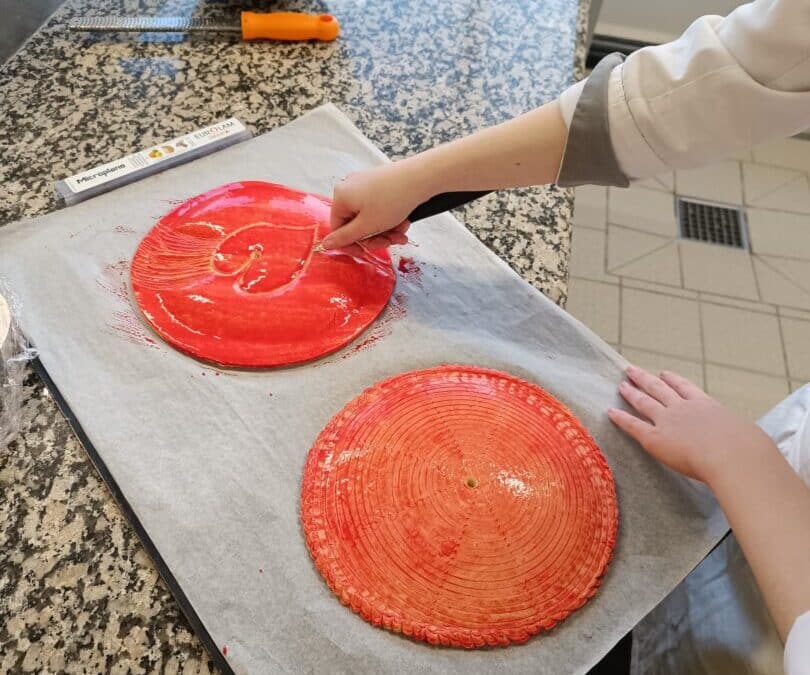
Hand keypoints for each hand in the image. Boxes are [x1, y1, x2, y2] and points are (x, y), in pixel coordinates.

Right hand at [321, 162, 428, 249]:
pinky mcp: (381, 183)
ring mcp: (366, 184)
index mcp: (341, 196)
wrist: (421, 177)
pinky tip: (405, 221)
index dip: (352, 244)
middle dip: (376, 236)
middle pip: (357, 224)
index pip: (339, 228)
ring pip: (372, 217)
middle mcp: (350, 187)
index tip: (365, 253)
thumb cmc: (392, 200)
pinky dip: (392, 218)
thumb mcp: (367, 226)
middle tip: (391, 241)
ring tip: (402, 232)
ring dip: (387, 230)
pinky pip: (380, 207)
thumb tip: (325, 244)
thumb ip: (345, 237)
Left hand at [608, 365, 771, 484]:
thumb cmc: (745, 448)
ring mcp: (667, 421)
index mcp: (707, 406)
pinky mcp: (654, 438)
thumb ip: (737, 436)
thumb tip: (744, 443)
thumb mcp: (744, 434)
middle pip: (660, 389)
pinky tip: (610, 412)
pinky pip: (633, 426)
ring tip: (621, 384)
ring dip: (632, 392)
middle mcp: (684, 409)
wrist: (731, 454)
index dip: (673, 380)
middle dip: (645, 379)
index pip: (687, 389)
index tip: (664, 373)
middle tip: (632, 369)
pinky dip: (621, 418)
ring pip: (645, 402)